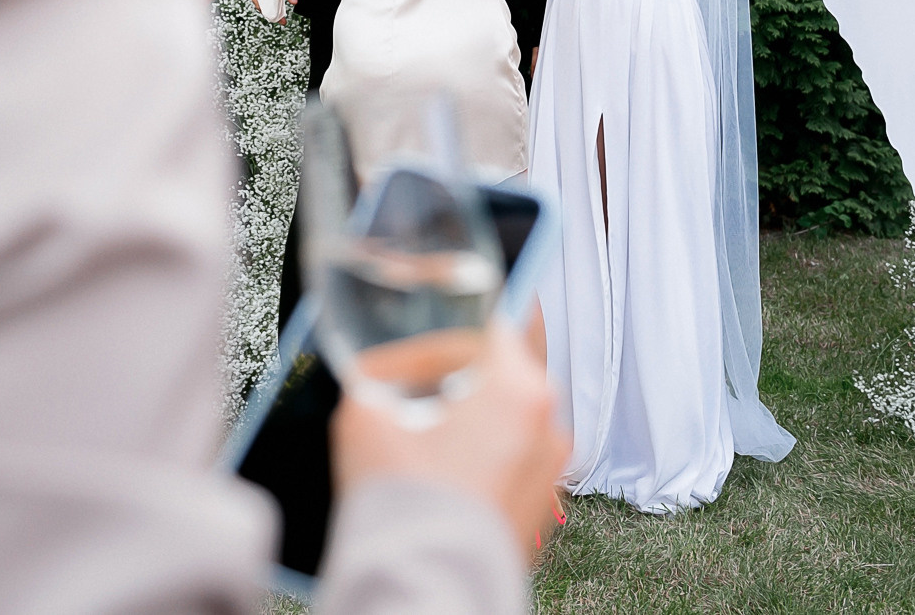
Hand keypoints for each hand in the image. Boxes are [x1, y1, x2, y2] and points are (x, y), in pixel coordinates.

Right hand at [332, 321, 568, 560]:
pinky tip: (435, 477)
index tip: (403, 357)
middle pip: (498, 375)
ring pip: (506, 421)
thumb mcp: (364, 417)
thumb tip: (373, 378)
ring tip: (416, 440)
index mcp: (518, 389)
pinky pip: (510, 462)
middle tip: (405, 394)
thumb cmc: (406, 509)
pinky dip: (478, 460)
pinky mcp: (539, 509)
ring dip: (465, 421)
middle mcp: (548, 427)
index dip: (433, 339)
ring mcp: (550, 473)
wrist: (426, 589)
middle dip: (449, 380)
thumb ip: (373, 379)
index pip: (487, 327)